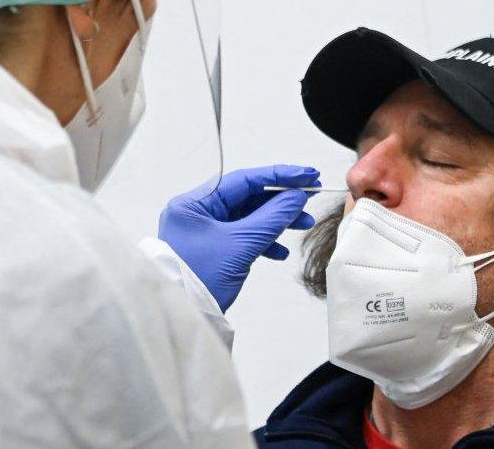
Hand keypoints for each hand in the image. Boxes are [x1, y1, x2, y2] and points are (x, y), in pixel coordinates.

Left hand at [158, 165, 320, 311]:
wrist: (184, 319)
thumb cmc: (200, 280)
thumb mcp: (241, 245)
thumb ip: (272, 217)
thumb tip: (296, 196)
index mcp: (194, 204)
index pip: (243, 180)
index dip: (278, 176)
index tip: (306, 174)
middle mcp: (196, 214)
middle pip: (246, 197)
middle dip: (280, 201)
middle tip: (309, 199)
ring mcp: (204, 232)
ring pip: (247, 218)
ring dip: (276, 221)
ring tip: (303, 224)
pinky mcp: (212, 250)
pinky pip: (242, 237)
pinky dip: (263, 241)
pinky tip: (280, 251)